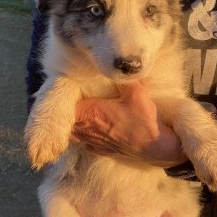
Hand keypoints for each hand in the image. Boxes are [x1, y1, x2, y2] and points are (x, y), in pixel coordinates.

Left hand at [71, 82, 186, 167]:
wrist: (155, 147)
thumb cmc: (143, 120)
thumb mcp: (135, 92)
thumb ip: (122, 78)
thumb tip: (115, 65)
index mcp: (90, 113)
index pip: (65, 108)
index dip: (62, 102)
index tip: (64, 94)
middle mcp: (87, 129)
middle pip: (66, 122)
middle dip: (66, 113)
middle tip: (70, 103)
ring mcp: (93, 142)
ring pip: (73, 135)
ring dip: (74, 125)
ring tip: (79, 116)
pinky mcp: (102, 151)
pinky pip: (85, 144)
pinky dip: (84, 137)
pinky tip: (91, 131)